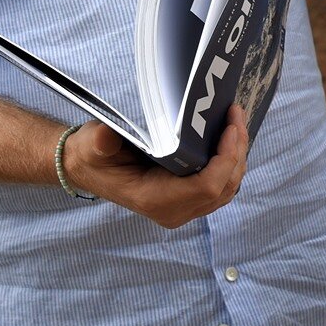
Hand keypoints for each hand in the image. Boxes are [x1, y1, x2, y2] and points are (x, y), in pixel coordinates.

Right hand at [65, 105, 250, 229]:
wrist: (89, 169)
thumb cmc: (92, 156)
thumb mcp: (92, 146)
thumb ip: (100, 143)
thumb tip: (106, 138)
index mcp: (154, 200)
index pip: (206, 187)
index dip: (225, 159)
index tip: (230, 128)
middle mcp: (172, 210)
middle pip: (223, 187)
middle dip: (237, 151)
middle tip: (235, 115)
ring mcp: (182, 208)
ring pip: (226, 188)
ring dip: (237, 156)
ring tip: (235, 121)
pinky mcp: (186, 199)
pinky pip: (219, 185)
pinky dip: (228, 162)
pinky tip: (227, 137)